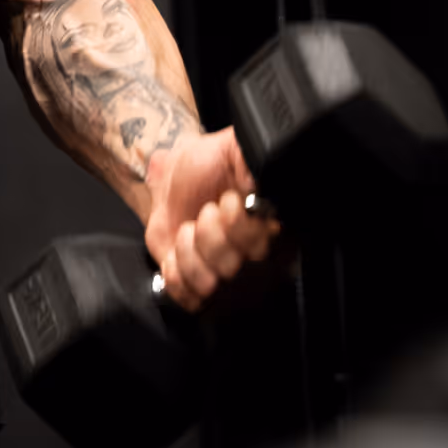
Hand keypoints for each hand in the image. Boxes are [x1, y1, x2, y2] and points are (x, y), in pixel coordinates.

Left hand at [143, 126, 282, 311]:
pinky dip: (176, 271)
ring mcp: (224, 275)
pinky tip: (179, 250)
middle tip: (207, 211)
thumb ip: (254, 163)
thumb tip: (262, 180)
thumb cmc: (209, 164)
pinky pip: (187, 297)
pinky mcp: (196, 285)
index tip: (227, 202)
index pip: (266, 248)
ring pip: (209, 284)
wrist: (176, 176)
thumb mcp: (236, 150)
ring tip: (191, 228)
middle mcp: (253, 259)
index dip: (240, 227)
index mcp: (271, 228)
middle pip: (234, 270)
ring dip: (190, 251)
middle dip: (211, 235)